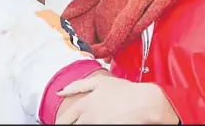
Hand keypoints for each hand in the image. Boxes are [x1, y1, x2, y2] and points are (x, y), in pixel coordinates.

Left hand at [56, 74, 178, 123]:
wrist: (144, 103)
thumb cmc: (124, 91)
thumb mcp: (99, 82)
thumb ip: (77, 86)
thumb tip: (60, 91)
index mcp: (84, 105)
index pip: (64, 120)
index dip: (61, 122)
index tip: (61, 123)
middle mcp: (88, 119)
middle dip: (70, 125)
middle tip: (75, 122)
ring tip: (92, 121)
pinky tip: (100, 123)